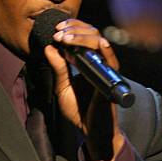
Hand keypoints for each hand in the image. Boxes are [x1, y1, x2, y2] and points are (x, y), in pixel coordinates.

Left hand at [44, 18, 123, 160]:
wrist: (91, 131)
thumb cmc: (79, 111)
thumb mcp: (62, 87)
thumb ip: (58, 68)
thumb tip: (49, 47)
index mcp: (87, 62)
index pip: (83, 36)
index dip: (71, 28)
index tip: (56, 29)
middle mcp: (98, 62)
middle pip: (93, 34)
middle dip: (75, 29)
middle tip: (59, 32)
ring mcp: (106, 70)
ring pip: (101, 43)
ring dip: (83, 37)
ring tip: (66, 38)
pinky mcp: (111, 80)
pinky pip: (112, 62)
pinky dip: (106, 51)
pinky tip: (98, 43)